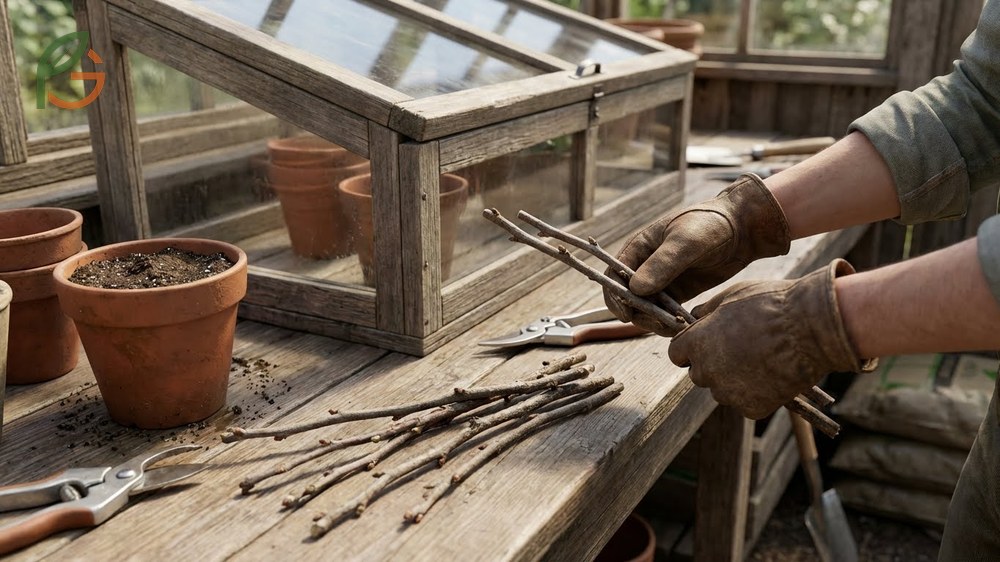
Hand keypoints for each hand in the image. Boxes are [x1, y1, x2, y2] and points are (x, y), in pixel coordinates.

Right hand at [603, 174, 790, 335]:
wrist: (742, 229)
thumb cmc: (710, 225)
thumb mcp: (686, 242)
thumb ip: (662, 264)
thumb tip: (635, 290)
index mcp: (639, 248)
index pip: (613, 276)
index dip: (614, 297)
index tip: (626, 314)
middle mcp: (645, 265)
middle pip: (628, 297)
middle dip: (638, 313)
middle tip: (658, 324)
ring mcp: (661, 280)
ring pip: (646, 308)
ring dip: (655, 321)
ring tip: (675, 327)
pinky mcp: (678, 292)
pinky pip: (666, 312)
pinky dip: (670, 321)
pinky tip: (684, 327)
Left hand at [667, 259, 876, 418]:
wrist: (813, 328)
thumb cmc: (772, 304)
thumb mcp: (732, 295)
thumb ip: (707, 310)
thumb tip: (694, 316)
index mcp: (696, 343)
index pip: (677, 354)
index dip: (690, 348)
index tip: (706, 343)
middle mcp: (706, 371)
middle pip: (699, 373)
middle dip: (713, 363)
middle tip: (740, 349)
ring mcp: (728, 393)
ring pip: (722, 390)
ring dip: (734, 380)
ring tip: (761, 360)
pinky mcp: (752, 408)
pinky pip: (746, 403)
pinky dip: (757, 394)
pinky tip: (773, 375)